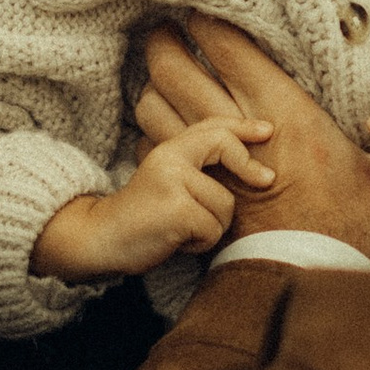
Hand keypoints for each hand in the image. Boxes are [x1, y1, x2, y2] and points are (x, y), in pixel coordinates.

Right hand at [31, 117, 273, 285]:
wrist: (101, 239)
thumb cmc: (144, 218)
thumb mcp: (170, 183)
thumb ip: (198, 169)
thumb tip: (250, 169)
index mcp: (169, 150)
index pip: (212, 126)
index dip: (243, 126)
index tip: (268, 131)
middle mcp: (169, 157)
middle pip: (224, 147)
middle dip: (248, 167)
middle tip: (267, 179)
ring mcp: (172, 182)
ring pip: (225, 203)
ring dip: (212, 225)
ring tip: (183, 229)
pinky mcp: (176, 209)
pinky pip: (213, 228)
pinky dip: (200, 243)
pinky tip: (177, 241)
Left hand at [138, 16, 369, 256]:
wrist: (316, 279)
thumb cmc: (359, 223)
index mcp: (282, 112)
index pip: (225, 46)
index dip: (205, 19)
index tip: (201, 5)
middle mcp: (237, 130)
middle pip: (174, 69)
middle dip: (165, 43)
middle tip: (168, 30)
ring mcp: (209, 160)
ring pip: (155, 105)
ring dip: (155, 84)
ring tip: (167, 69)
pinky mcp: (195, 184)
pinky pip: (156, 142)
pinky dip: (157, 124)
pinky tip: (171, 116)